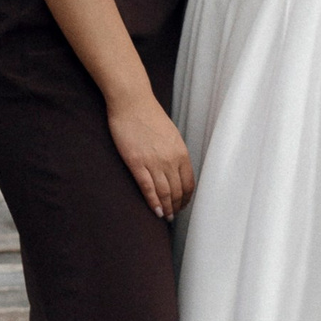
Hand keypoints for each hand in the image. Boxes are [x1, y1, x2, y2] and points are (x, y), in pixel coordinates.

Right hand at [108, 94, 194, 219]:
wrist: (132, 103)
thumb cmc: (150, 115)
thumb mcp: (171, 134)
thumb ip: (175, 152)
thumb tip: (177, 169)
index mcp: (181, 151)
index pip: (189, 182)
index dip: (187, 197)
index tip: (184, 204)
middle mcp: (170, 159)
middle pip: (177, 190)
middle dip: (177, 206)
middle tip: (174, 215)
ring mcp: (153, 162)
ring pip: (164, 192)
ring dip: (167, 208)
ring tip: (166, 217)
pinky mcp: (136, 163)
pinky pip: (147, 188)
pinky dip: (153, 202)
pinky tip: (155, 211)